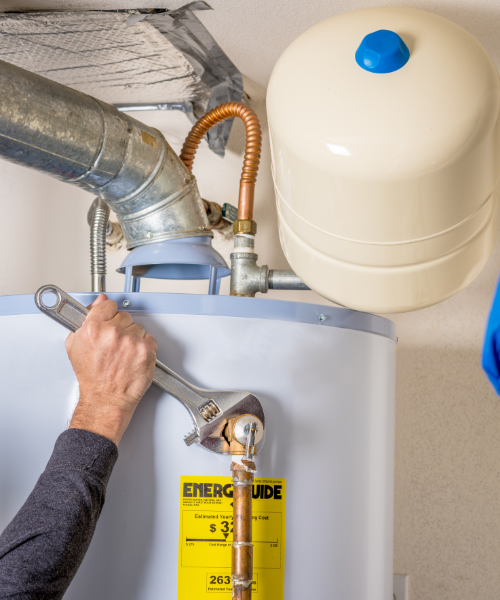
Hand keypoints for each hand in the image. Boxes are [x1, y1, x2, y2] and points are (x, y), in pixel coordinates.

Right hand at [66, 294, 156, 444]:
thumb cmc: (91, 377)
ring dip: (133, 337)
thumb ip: (86, 320)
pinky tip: (133, 357)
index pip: (108, 305)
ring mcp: (131, 341)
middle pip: (124, 316)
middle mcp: (113, 333)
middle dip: (120, 328)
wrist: (105, 399)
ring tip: (123, 353)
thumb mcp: (75, 345)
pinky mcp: (146, 350)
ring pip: (137, 327)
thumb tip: (98, 302)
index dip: (108, 314)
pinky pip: (150, 338)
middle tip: (115, 344)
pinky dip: (144, 346)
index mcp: (93, 328)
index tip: (109, 320)